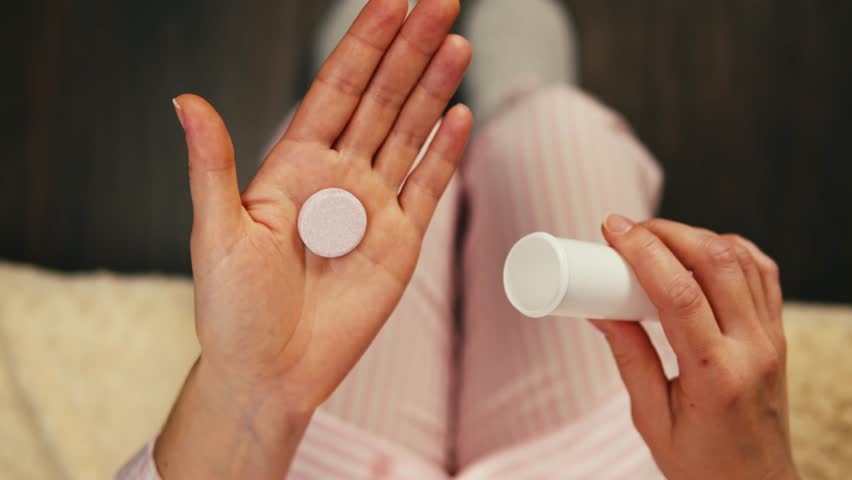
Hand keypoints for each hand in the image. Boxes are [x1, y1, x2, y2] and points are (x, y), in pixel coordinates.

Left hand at [156, 0, 471, 476]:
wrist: (271, 373)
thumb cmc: (234, 310)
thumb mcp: (217, 234)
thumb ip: (214, 165)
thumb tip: (186, 100)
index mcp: (294, 166)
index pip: (336, 90)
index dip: (364, 45)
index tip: (390, 2)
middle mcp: (338, 178)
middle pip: (382, 100)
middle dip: (410, 51)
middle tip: (440, 4)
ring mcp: (373, 208)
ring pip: (410, 135)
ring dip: (434, 90)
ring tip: (457, 45)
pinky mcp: (401, 243)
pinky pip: (428, 189)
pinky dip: (446, 153)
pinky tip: (460, 116)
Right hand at [593, 216, 797, 479]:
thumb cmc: (701, 464)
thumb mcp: (650, 419)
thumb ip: (629, 358)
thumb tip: (598, 308)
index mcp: (715, 376)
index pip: (679, 293)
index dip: (642, 251)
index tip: (611, 228)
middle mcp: (753, 350)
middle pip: (715, 262)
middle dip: (666, 231)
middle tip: (627, 229)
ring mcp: (772, 339)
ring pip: (742, 259)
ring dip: (696, 235)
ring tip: (656, 237)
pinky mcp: (778, 335)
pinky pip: (763, 272)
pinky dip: (730, 249)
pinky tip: (700, 250)